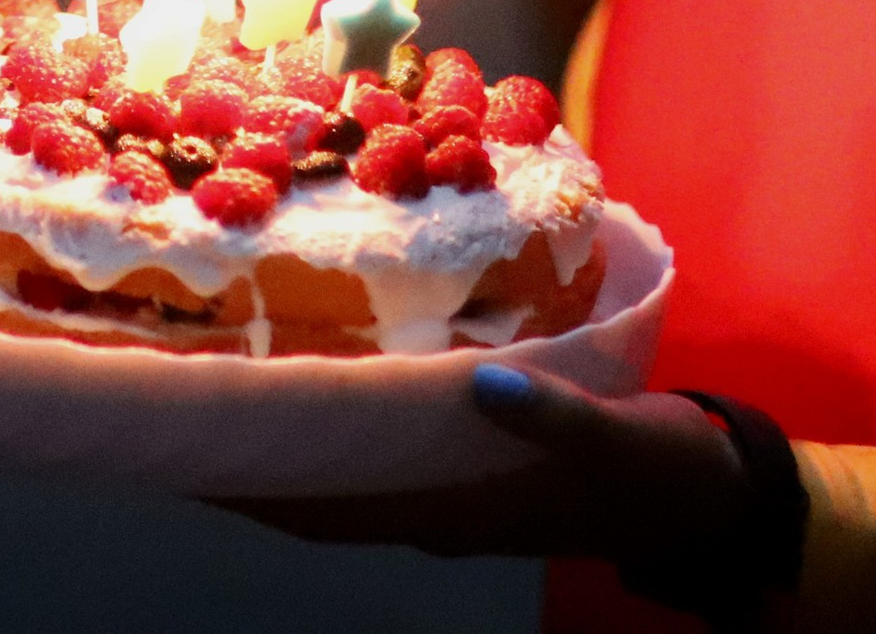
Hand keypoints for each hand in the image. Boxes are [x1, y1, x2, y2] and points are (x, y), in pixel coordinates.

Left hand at [223, 364, 750, 565]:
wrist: (709, 498)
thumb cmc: (657, 469)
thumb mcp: (616, 435)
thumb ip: (555, 415)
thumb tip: (488, 385)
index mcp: (451, 507)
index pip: (319, 502)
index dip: (244, 478)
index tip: (174, 439)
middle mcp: (427, 505)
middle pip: (304, 487)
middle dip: (235, 450)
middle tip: (166, 388)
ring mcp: (440, 486)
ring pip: (330, 467)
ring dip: (274, 432)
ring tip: (210, 374)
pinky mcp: (459, 458)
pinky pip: (369, 444)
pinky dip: (325, 416)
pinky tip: (302, 369)